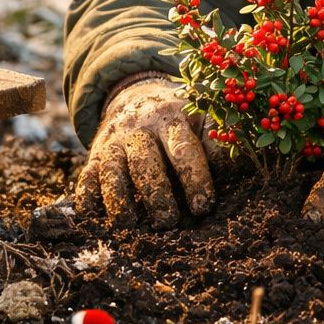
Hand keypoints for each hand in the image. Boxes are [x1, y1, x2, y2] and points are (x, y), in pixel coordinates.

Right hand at [73, 78, 214, 227]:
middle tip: (169, 222)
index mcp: (172, 118)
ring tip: (133, 227)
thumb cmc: (180, 119)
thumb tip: (238, 168)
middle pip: (144, 163)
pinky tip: (98, 221)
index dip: (194, 178)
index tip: (203, 206)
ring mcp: (113, 143)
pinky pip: (85, 181)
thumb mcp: (203, 117)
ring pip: (111, 173)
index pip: (182, 148)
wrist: (136, 96)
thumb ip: (220, 140)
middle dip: (156, 195)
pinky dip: (88, 202)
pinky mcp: (94, 158)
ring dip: (121, 203)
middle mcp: (138, 128)